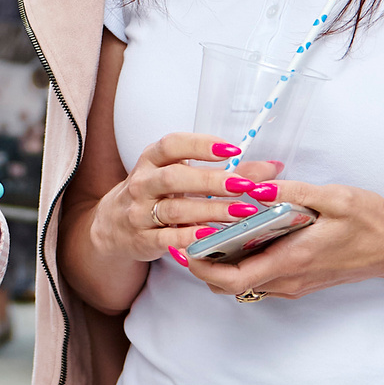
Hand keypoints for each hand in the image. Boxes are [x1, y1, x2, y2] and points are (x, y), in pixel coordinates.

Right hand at [85, 132, 284, 267]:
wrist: (112, 227)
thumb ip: (224, 171)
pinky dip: (189, 238)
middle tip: (244, 186)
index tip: (232, 149)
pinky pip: (166, 239)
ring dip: (210, 211)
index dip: (201, 145)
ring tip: (242, 213)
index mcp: (151, 160)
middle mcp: (142, 183)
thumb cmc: (155, 194)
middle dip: (211, 181)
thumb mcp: (181, 176)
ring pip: (175, 210)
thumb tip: (272, 168)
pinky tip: (212, 237)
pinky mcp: (142, 239)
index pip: (171, 145)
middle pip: (175, 177)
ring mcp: (139, 212)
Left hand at [178, 180, 383, 301]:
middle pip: (229, 284)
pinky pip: (260, 277)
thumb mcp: (335, 197)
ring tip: (210, 228)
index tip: (185, 241)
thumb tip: (252, 184)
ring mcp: (294, 283)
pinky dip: (241, 260)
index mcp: (292, 260)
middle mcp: (289, 279)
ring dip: (222, 262)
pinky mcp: (300, 280)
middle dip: (204, 262)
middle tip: (190, 231)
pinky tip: (241, 232)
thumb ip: (291, 192)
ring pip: (243, 282)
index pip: (231, 278)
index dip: (201, 265)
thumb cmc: (372, 221)